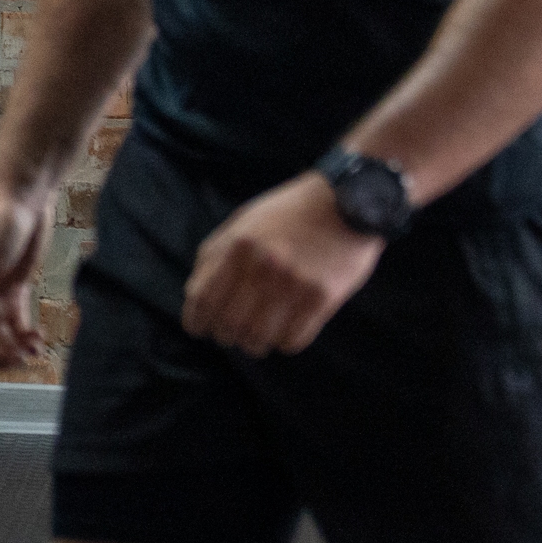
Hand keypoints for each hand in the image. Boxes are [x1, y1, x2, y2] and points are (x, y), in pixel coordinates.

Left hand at [180, 173, 385, 356]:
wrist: (347, 200)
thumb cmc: (290, 212)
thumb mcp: (244, 221)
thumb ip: (215, 254)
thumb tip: (193, 294)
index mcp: (239, 245)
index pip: (203, 299)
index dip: (197, 321)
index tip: (200, 329)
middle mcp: (263, 267)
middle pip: (229, 324)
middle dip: (226, 334)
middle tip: (233, 332)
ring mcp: (294, 284)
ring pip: (259, 338)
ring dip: (254, 342)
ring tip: (258, 335)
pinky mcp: (322, 298)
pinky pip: (292, 341)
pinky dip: (284, 341)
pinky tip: (286, 328)